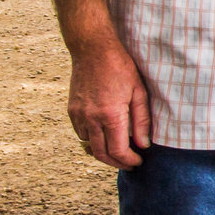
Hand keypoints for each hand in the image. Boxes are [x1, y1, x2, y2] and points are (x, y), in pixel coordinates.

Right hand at [68, 34, 153, 168]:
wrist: (92, 49)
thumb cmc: (120, 68)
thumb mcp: (138, 92)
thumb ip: (142, 121)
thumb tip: (143, 145)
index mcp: (110, 115)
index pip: (118, 151)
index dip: (128, 161)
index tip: (138, 162)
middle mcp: (91, 118)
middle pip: (101, 154)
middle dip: (116, 163)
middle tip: (129, 164)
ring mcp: (78, 115)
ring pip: (89, 146)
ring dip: (103, 152)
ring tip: (118, 151)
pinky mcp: (71, 110)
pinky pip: (81, 134)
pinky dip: (92, 140)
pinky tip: (104, 135)